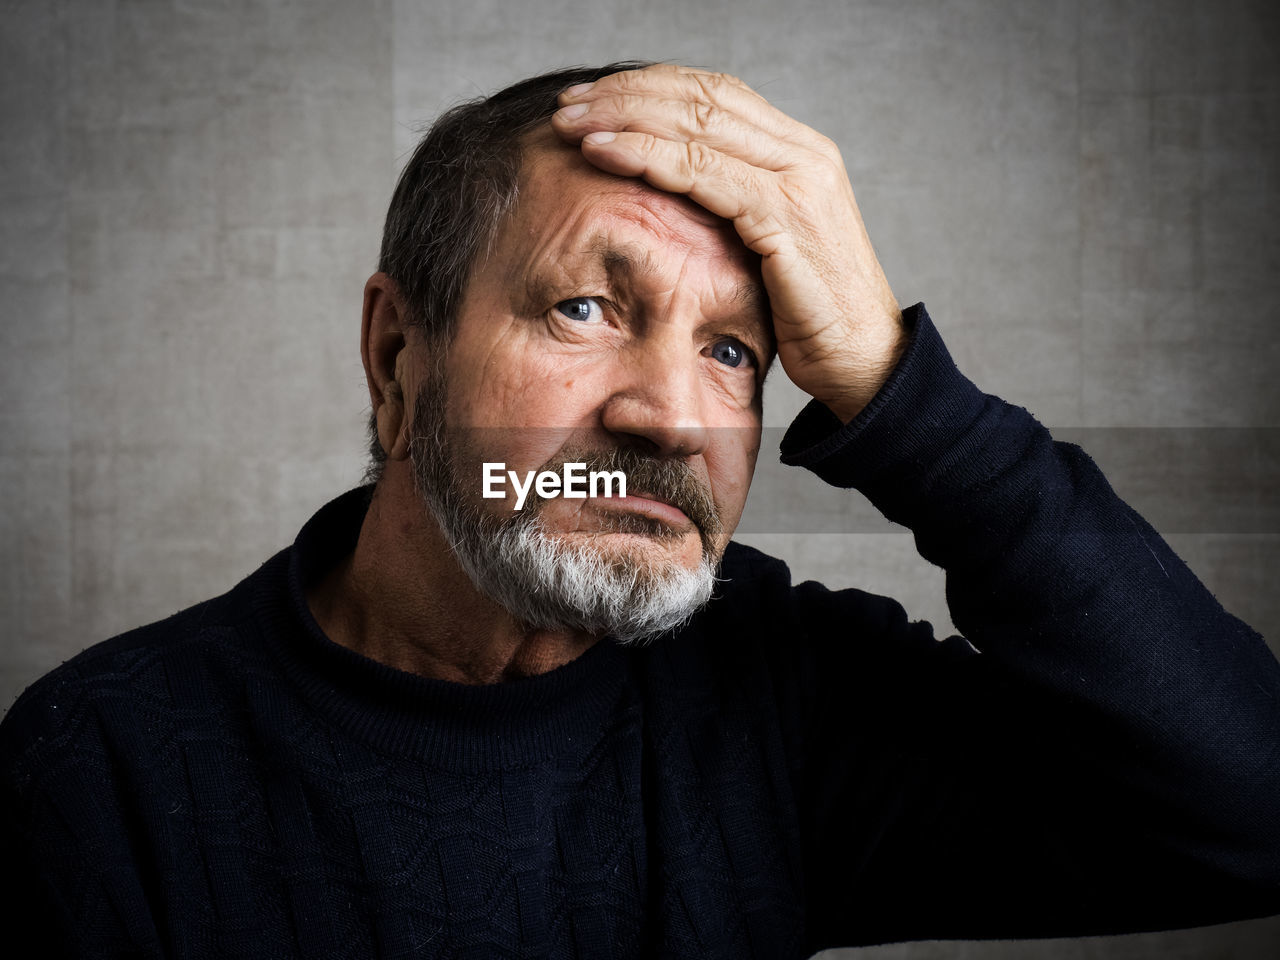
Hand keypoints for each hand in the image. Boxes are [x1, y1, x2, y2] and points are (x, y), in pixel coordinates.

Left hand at [552, 64, 904, 422]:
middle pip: (702, 96)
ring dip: (625, 117)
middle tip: (570, 103)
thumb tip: (671, 193)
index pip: (716, 94)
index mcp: (799, 151)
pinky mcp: (786, 218)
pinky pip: (703, 172)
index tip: (594, 98)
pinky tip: (603, 153)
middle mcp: (804, 153)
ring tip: (573, 122)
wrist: (864, 362)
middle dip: (628, 93)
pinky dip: (646, 156)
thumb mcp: (767, 248)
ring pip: (698, 125)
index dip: (650, 87)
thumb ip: (732, 209)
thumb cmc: (809, 315)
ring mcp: (798, 181)